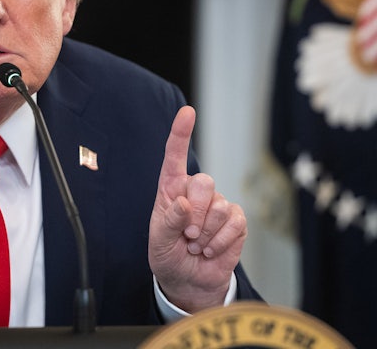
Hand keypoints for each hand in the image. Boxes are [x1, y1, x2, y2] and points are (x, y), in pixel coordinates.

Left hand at [148, 105, 246, 312]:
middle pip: (204, 182)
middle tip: (186, 235)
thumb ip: (168, 222)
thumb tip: (183, 204)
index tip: (187, 112)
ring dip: (205, 233)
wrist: (188, 280)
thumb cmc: (168, 255)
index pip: (174, 157)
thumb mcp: (159, 242)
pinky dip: (220, 241)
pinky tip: (210, 250)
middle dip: (195, 214)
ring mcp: (218, 204)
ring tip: (196, 244)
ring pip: (219, 206)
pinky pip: (234, 222)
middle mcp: (195, 192)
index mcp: (171, 189)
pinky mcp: (235, 221)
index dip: (181, 133)